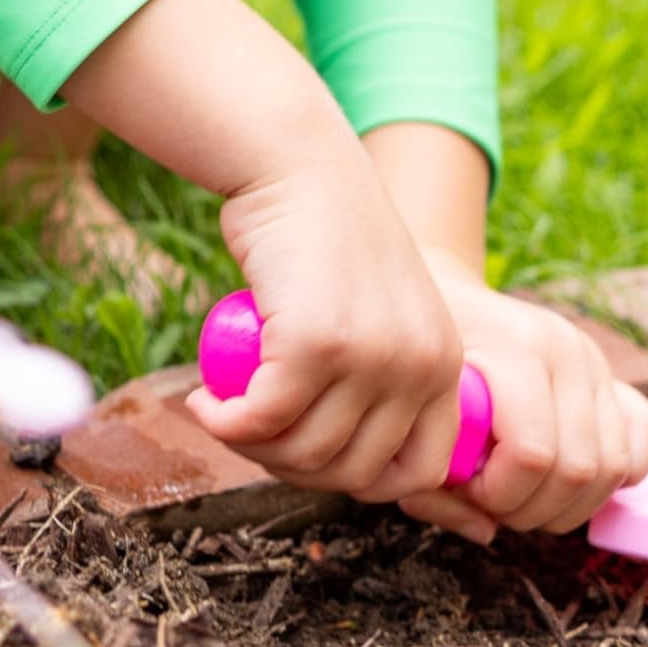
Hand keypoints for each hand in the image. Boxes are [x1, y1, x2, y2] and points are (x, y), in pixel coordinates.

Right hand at [181, 144, 467, 502]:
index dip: (356, 481)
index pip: (418, 470)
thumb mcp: (381, 310)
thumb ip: (382, 372)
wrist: (296, 165)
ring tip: (220, 413)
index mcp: (444, 364)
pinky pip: (262, 417)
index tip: (303, 454)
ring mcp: (372, 358)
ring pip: (303, 452)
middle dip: (289, 468)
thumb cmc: (324, 237)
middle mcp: (420, 368)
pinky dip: (224, 422)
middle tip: (245, 431)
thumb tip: (350, 459)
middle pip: (353, 473)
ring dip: (248, 446)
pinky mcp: (315, 344)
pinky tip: (203, 402)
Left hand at [395, 260, 647, 544]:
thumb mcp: (407, 412)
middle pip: (579, 470)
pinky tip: (562, 476)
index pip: (535, 455)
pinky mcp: (612, 374)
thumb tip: (485, 533)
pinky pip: (643, 439)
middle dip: (532, 508)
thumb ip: (429, 477)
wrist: (440, 296)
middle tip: (490, 499)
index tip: (465, 488)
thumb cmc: (417, 359)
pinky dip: (611, 476)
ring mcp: (596, 360)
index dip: (500, 495)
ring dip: (568, 504)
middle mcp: (568, 350)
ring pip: (614, 468)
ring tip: (519, 491)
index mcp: (516, 349)